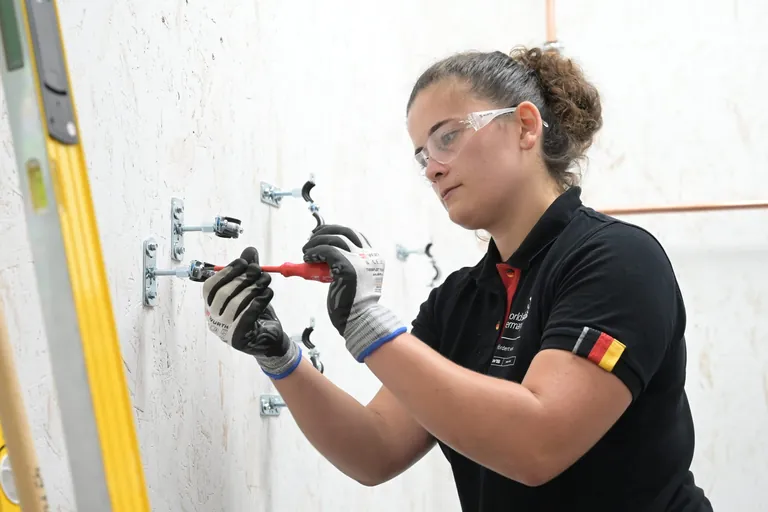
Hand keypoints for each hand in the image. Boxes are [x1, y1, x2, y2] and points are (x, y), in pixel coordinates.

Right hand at [202, 247, 301, 378]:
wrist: (271, 341)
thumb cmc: (258, 314)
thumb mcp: (252, 290)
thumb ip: (248, 271)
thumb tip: (250, 251)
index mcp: (212, 307)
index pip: (210, 287)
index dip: (226, 272)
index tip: (242, 262)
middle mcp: (214, 320)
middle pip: (223, 294)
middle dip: (242, 278)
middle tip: (258, 269)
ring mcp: (224, 331)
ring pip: (235, 304)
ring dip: (253, 288)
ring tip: (266, 280)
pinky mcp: (238, 339)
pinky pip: (247, 315)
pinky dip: (259, 301)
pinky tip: (268, 293)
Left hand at [302, 224, 405, 360]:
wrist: (359, 320)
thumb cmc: (353, 305)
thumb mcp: (352, 279)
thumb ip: (344, 265)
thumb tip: (322, 256)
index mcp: (374, 259)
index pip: (356, 236)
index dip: (337, 231)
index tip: (322, 234)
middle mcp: (370, 256)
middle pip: (346, 232)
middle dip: (326, 231)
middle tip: (311, 238)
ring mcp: (360, 260)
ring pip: (335, 238)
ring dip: (316, 241)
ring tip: (305, 251)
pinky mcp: (347, 266)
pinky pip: (327, 250)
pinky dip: (315, 251)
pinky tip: (307, 258)